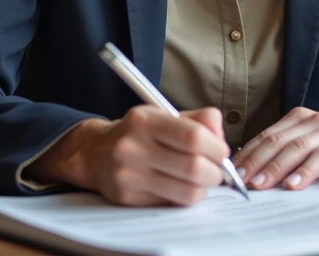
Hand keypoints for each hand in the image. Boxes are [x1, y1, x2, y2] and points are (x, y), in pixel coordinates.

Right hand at [25, 106, 230, 206]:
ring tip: (201, 180)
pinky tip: (180, 187)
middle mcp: (132, 147)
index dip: (216, 148)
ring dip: (203, 188)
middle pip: (192, 167)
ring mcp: (127, 175)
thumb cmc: (140, 132)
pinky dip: (184, 198)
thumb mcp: (165, 114)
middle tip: (217, 171)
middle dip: (215, 172)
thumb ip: (200, 120)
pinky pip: (170, 204)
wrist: (96, 152)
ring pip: (185, 191)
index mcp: (145, 120)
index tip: (222, 152)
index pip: (193, 137)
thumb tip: (221, 139)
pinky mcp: (126, 198)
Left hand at [233, 104, 318, 191]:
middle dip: (272, 165)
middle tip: (255, 184)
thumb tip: (245, 164)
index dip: (253, 155)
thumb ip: (281, 143)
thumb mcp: (307, 132)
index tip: (236, 174)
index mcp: (303, 118)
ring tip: (290, 186)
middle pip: (293, 145)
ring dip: (304, 171)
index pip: (273, 136)